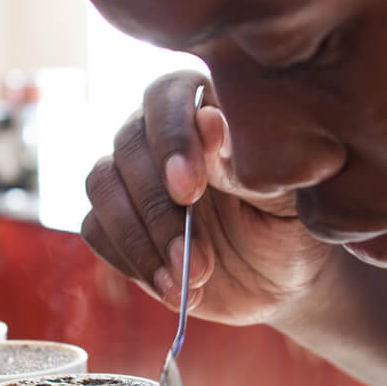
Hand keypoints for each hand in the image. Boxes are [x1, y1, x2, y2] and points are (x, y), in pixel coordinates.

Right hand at [82, 70, 333, 324]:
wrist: (279, 279)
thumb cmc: (290, 226)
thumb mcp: (283, 199)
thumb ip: (243, 164)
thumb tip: (208, 120)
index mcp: (205, 108)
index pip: (166, 96)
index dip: (170, 139)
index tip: (190, 191)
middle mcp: (161, 135)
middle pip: (128, 145)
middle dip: (159, 209)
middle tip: (200, 259)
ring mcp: (135, 178)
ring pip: (103, 186)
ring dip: (139, 240)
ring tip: (190, 281)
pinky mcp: (119, 221)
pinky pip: (96, 229)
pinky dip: (131, 262)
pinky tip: (174, 289)